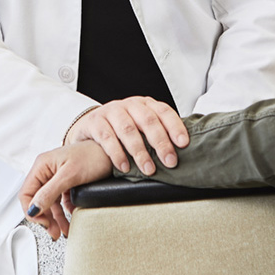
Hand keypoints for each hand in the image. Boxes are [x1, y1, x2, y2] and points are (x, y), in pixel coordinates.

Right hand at [19, 141, 112, 238]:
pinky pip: (59, 201)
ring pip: (48, 203)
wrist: (113, 153)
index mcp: (42, 165)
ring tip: (61, 231)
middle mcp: (46, 171)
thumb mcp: (69, 176)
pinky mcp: (67, 183)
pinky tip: (70, 219)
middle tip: (53, 231)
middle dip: (44, 218)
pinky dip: (63, 213)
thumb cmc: (93, 156)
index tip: (43, 222)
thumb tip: (33, 208)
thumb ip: (49, 192)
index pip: (26, 193)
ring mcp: (56, 177)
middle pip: (36, 200)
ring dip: (53, 218)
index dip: (31, 210)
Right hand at [65, 97, 188, 175]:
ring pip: (128, 129)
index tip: (183, 144)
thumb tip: (184, 152)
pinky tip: (124, 167)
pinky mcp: (95, 122)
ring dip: (140, 151)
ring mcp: (111, 112)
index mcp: (145, 104)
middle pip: (147, 120)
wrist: (90, 124)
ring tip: (148, 170)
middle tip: (170, 161)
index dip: (175, 126)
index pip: (164, 112)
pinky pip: (107, 137)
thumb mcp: (141, 126)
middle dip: (160, 142)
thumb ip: (157, 133)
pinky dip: (117, 153)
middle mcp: (130, 105)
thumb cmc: (122, 127)